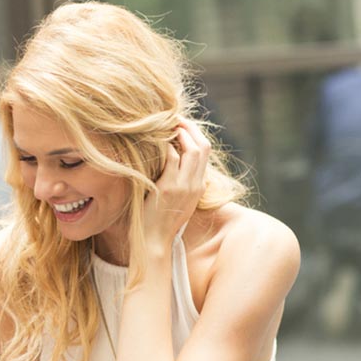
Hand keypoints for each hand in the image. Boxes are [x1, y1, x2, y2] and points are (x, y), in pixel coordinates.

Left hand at [143, 117, 210, 247]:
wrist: (154, 242)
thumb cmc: (160, 222)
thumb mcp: (177, 201)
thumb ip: (179, 183)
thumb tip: (171, 164)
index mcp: (199, 187)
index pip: (205, 153)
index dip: (195, 135)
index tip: (181, 126)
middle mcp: (196, 184)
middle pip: (203, 147)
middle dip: (190, 128)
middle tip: (174, 118)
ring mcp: (184, 186)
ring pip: (193, 150)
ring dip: (179, 133)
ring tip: (166, 125)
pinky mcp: (169, 187)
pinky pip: (172, 158)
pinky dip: (166, 146)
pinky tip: (156, 141)